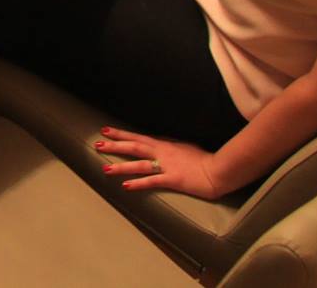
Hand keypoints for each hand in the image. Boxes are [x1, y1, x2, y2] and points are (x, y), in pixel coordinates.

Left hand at [94, 126, 224, 197]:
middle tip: (97, 144)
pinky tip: (126, 186)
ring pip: (139, 164)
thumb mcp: (185, 147)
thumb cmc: (205, 159)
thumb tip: (161, 144)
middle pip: (134, 147)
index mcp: (165, 145)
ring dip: (121, 166)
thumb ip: (171, 146)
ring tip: (105, 168)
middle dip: (115, 145)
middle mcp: (162, 153)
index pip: (138, 137)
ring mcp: (167, 166)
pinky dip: (138, 183)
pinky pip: (152, 181)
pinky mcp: (173, 179)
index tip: (106, 130)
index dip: (122, 134)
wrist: (219, 169)